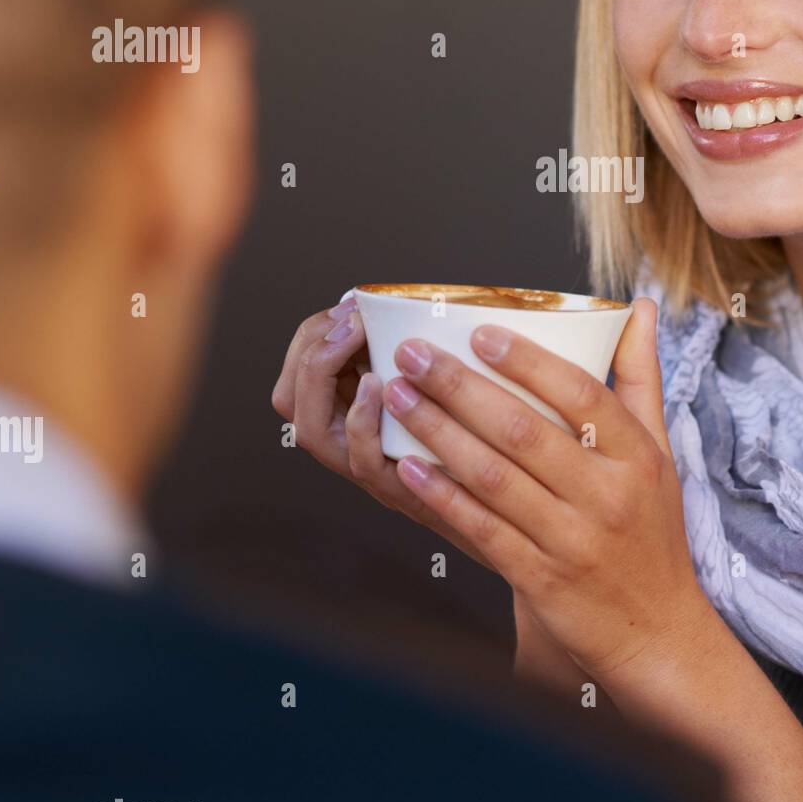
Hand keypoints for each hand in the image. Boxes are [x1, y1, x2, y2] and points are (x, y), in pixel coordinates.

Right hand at [270, 296, 495, 571]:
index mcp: (351, 410)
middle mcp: (349, 442)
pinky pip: (362, 462)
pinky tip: (379, 385)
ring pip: (312, 431)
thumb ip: (419, 348)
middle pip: (289, 399)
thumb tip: (409, 296)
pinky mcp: (403, 491)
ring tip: (353, 338)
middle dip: (312, 349)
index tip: (352, 305)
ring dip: (324, 376)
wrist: (513, 505)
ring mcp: (370, 468)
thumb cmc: (479, 434)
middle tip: (351, 320)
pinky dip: (363, 420)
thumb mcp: (439, 379)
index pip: (297, 372)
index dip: (313, 335)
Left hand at [380, 299, 714, 683]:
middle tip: (414, 353)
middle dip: (460, 387)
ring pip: (494, 476)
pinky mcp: (541, 580)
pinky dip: (443, 496)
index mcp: (637, 456)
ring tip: (399, 396)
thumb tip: (640, 305)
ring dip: (439, 432)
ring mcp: (572, 540)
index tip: (478, 332)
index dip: (527, 360)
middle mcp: (607, 495)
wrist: (656, 634)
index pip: (581, 393)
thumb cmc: (652, 531)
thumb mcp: (659, 453)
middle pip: (524, 430)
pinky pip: (483, 530)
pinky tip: (410, 467)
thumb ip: (641, 378)